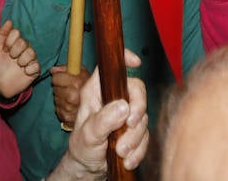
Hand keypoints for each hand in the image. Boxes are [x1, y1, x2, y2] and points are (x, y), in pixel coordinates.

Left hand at [0, 19, 39, 99]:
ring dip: (22, 60)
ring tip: (17, 66)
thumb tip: (9, 21)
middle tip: (11, 58)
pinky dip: (29, 70)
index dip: (9, 41)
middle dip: (15, 51)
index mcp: (13, 43)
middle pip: (24, 42)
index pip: (16, 33)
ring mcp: (29, 59)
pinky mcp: (34, 70)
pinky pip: (36, 65)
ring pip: (31, 52)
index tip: (4, 49)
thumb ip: (1, 35)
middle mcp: (23, 49)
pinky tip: (24, 72)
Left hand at [51, 65, 88, 127]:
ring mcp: (69, 108)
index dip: (58, 77)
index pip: (56, 78)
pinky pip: (58, 109)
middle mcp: (73, 96)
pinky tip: (70, 105)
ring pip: (56, 99)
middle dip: (59, 87)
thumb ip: (66, 68)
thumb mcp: (82, 72)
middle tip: (68, 87)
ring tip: (71, 96)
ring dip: (60, 98)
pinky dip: (62, 107)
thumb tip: (52, 70)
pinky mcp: (67, 117)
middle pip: (55, 89)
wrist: (101, 106)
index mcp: (77, 83)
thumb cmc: (89, 86)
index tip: (62, 78)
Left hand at [53, 49, 148, 179]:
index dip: (125, 59)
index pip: (112, 68)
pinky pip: (145, 135)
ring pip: (143, 117)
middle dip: (137, 111)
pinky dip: (139, 149)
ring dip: (135, 138)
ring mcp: (126, 113)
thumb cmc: (82, 146)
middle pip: (137, 91)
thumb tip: (124, 107)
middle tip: (129, 127)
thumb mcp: (88, 134)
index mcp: (98, 91)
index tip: (137, 63)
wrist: (89, 168)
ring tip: (120, 152)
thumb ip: (104, 120)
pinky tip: (128, 160)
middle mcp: (114, 98)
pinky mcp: (135, 130)